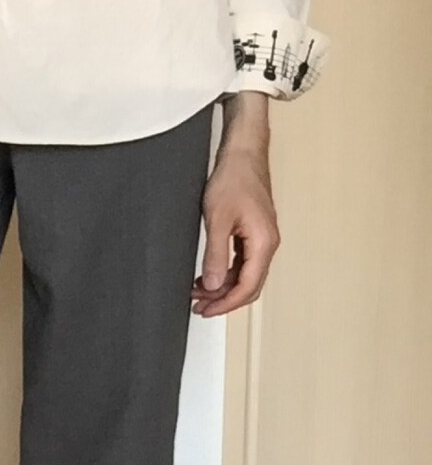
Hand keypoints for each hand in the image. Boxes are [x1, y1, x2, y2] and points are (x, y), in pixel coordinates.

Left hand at [191, 93, 279, 318]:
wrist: (242, 153)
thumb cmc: (234, 178)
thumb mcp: (217, 220)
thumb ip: (215, 255)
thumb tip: (212, 285)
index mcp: (264, 243)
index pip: (248, 286)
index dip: (226, 303)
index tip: (206, 310)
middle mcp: (267, 244)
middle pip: (249, 285)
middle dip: (224, 299)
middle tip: (199, 307)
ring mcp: (262, 239)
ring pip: (244, 275)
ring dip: (222, 286)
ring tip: (197, 292)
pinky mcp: (253, 233)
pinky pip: (241, 262)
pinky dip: (224, 272)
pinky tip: (206, 274)